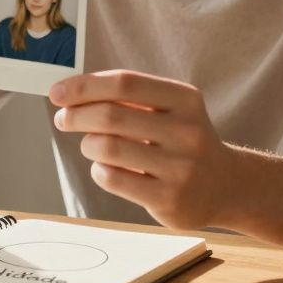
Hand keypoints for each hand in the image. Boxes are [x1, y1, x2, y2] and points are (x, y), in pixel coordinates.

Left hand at [49, 70, 238, 230]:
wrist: (225, 186)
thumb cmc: (180, 140)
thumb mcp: (170, 109)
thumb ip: (128, 97)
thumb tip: (69, 92)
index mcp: (185, 99)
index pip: (124, 83)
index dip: (84, 86)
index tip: (57, 93)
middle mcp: (187, 131)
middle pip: (110, 115)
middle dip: (76, 115)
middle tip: (63, 119)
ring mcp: (180, 167)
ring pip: (107, 148)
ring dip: (88, 144)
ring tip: (91, 145)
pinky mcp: (169, 199)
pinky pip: (113, 178)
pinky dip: (98, 170)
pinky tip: (106, 168)